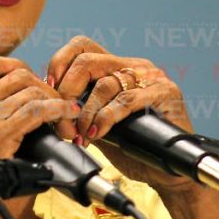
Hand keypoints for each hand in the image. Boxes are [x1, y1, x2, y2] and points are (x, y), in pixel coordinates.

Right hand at [0, 54, 78, 218]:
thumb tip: (27, 121)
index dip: (19, 68)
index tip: (36, 86)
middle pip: (18, 74)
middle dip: (45, 87)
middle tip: (59, 106)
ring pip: (30, 90)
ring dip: (56, 101)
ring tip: (67, 119)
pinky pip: (36, 110)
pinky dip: (59, 109)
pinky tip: (69, 115)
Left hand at [47, 36, 198, 197]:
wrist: (168, 172)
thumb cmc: (135, 149)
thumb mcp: (99, 125)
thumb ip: (80, 110)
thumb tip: (50, 106)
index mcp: (118, 67)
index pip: (82, 46)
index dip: (60, 63)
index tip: (50, 89)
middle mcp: (135, 67)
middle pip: (87, 61)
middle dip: (67, 91)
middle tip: (62, 118)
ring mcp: (152, 78)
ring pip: (104, 84)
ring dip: (85, 114)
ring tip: (81, 134)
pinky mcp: (166, 92)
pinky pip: (126, 100)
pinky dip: (106, 118)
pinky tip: (98, 133)